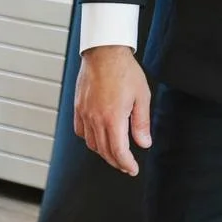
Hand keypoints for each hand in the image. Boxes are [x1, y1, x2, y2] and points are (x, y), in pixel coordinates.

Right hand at [73, 46, 153, 174]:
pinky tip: (99, 138)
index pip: (118, 151)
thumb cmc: (124, 71)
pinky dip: (90, 140)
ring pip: (92, 143)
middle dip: (117, 162)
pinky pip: (81, 132)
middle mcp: (95, 119)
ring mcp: (84, 114)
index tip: (133, 169)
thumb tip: (143, 143)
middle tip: (127, 166)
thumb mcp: (142, 96)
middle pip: (104, 151)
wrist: (104, 52)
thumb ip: (141, 123)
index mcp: (113, 118)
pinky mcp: (78, 108)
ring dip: (104, 153)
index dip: (126, 164)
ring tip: (115, 154)